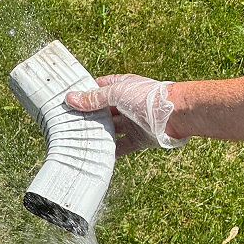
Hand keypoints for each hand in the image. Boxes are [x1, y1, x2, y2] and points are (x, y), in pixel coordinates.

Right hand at [65, 74, 188, 156]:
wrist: (176, 115)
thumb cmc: (148, 98)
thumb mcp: (117, 94)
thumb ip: (94, 98)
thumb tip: (71, 99)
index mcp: (122, 88)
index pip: (99, 88)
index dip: (84, 93)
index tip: (67, 100)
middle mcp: (127, 105)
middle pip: (103, 112)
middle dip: (88, 117)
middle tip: (68, 124)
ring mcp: (133, 123)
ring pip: (111, 130)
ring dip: (98, 135)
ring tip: (79, 140)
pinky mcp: (140, 139)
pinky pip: (122, 147)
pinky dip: (111, 152)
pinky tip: (98, 155)